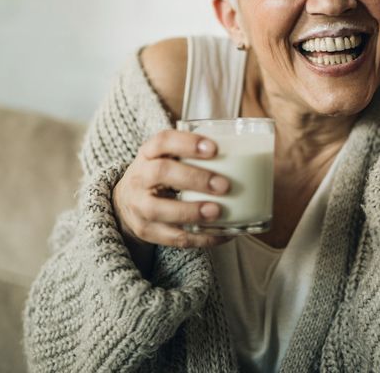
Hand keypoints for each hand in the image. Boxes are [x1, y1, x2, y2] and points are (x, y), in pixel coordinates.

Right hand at [112, 130, 230, 274]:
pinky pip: (172, 238)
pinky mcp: (146, 231)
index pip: (163, 141)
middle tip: (224, 185)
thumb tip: (253, 151)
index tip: (214, 148)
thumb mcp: (169, 157)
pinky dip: (200, 238)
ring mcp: (139, 206)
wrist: (126, 201)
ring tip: (218, 212)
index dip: (187, 143)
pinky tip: (223, 233)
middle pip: (161, 173)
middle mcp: (139, 177)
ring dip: (191, 211)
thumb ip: (197, 154)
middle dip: (194, 178)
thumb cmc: (163, 173)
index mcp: (149, 153)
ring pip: (159, 210)